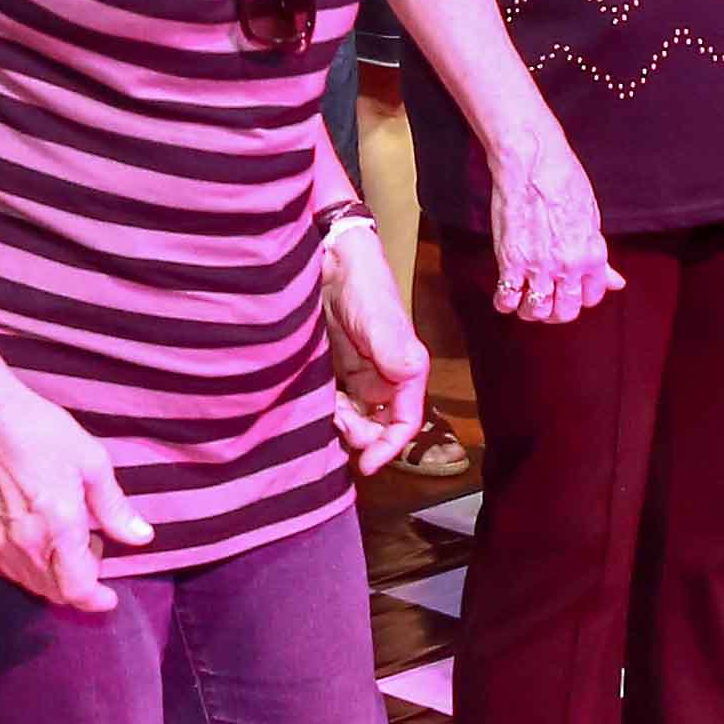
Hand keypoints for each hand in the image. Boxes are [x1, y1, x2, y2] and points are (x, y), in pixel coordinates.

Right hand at [0, 383, 143, 609]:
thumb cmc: (41, 434)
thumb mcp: (92, 463)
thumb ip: (115, 508)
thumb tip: (140, 536)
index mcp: (60, 525)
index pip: (77, 588)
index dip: (96, 600)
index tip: (109, 596)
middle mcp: (27, 542)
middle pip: (56, 593)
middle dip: (81, 586)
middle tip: (96, 553)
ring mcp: (1, 542)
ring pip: (33, 585)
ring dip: (57, 580)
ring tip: (72, 544)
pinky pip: (12, 570)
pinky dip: (33, 569)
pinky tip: (45, 543)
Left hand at [314, 212, 430, 468]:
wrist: (331, 258)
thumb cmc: (362, 284)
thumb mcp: (378, 317)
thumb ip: (393, 347)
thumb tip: (410, 375)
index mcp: (405, 370)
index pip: (405, 421)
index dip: (390, 447)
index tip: (366, 464)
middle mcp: (386, 377)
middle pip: (379, 427)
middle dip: (360, 435)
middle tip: (335, 420)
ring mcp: (361, 374)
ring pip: (356, 419)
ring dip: (342, 424)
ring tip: (323, 406)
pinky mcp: (338, 369)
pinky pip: (336, 403)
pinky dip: (327, 410)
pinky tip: (313, 400)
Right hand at [484, 121, 618, 322]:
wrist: (531, 162)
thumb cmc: (563, 181)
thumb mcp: (592, 218)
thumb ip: (600, 258)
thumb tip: (616, 282)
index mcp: (592, 254)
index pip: (592, 296)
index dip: (580, 296)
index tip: (570, 289)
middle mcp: (568, 265)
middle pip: (564, 312)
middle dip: (556, 311)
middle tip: (547, 298)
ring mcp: (538, 266)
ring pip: (536, 311)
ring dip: (531, 310)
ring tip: (526, 297)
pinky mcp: (510, 261)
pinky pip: (507, 298)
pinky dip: (505, 302)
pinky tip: (506, 292)